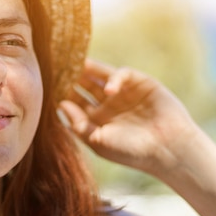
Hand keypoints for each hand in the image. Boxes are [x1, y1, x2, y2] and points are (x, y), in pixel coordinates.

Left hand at [58, 59, 198, 176]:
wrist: (168, 149)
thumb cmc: (131, 151)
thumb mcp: (98, 140)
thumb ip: (78, 124)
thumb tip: (60, 104)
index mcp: (96, 120)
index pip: (74, 101)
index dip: (62, 93)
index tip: (47, 87)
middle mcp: (108, 104)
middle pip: (84, 85)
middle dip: (72, 76)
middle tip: (58, 67)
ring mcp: (123, 93)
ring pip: (100, 75)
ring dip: (88, 69)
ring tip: (75, 64)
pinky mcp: (140, 83)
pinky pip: (121, 74)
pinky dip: (113, 78)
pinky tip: (109, 90)